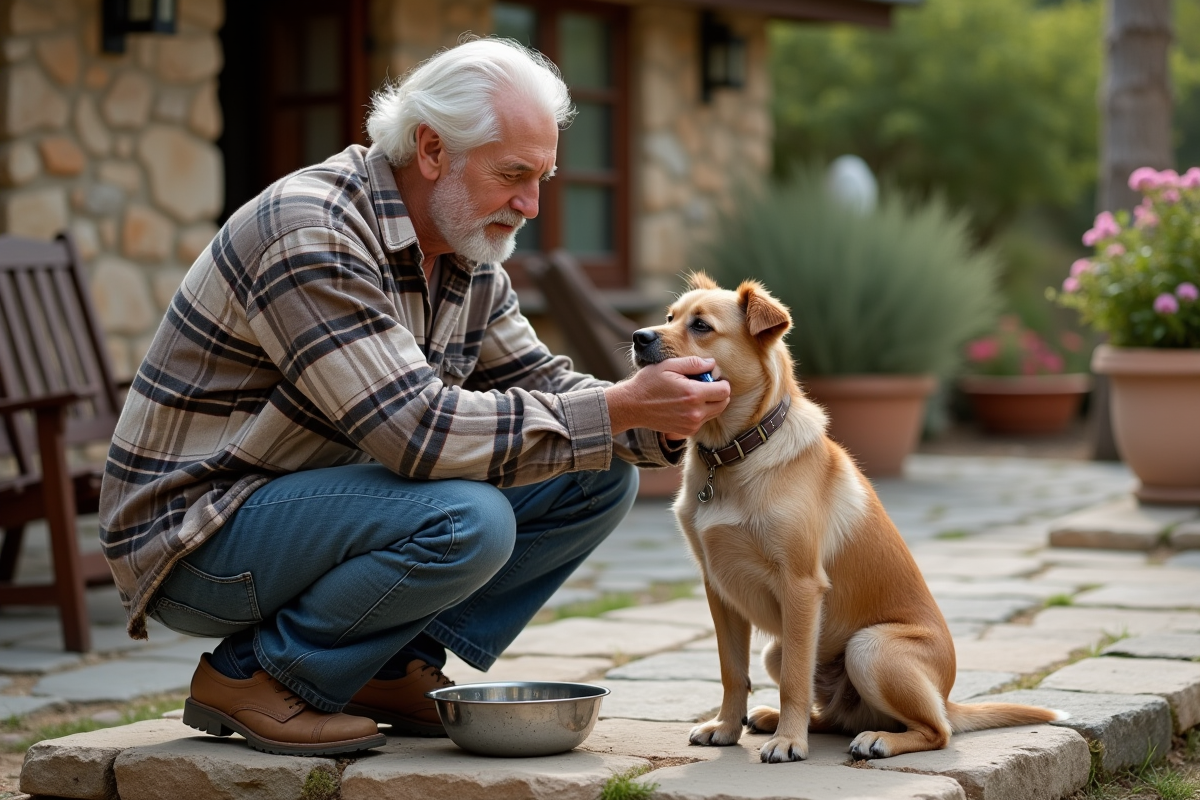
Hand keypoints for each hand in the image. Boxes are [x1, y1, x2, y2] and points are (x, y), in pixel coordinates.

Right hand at [605, 357, 730, 437]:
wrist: (632, 406)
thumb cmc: (649, 383)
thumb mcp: (669, 366)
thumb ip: (694, 363)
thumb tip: (712, 364)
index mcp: (693, 394)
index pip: (724, 390)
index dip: (721, 382)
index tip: (710, 377)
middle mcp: (695, 412)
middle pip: (723, 403)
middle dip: (718, 392)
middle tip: (703, 385)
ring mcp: (691, 424)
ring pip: (715, 412)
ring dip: (710, 402)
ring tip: (692, 393)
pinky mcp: (687, 431)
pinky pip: (704, 420)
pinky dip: (701, 412)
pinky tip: (685, 404)